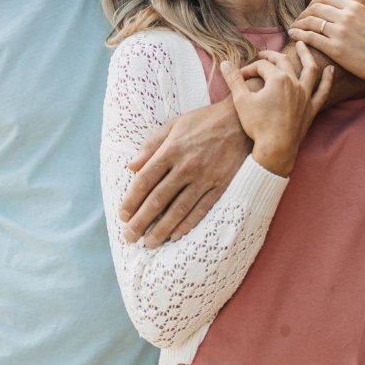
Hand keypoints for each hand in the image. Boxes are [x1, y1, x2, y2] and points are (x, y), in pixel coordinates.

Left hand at [120, 100, 250, 246]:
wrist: (242, 121)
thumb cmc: (204, 121)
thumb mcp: (174, 125)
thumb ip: (151, 145)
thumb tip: (131, 166)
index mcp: (171, 150)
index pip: (144, 181)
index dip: (131, 201)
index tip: (123, 215)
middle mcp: (186, 166)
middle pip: (158, 200)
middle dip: (141, 221)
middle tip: (130, 237)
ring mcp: (204, 178)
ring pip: (178, 210)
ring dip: (161, 229)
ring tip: (150, 244)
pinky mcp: (220, 185)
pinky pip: (201, 209)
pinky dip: (187, 224)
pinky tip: (175, 235)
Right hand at [221, 41, 333, 175]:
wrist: (275, 149)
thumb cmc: (258, 125)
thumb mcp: (241, 101)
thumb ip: (234, 79)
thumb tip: (225, 62)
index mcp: (278, 79)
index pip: (262, 66)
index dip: (249, 69)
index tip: (240, 77)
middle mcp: (294, 83)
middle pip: (284, 62)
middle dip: (271, 56)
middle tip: (263, 54)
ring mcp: (305, 95)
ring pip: (310, 70)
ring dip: (306, 55)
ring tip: (303, 45)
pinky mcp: (311, 108)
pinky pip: (323, 91)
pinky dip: (328, 80)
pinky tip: (331, 70)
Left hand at [289, 0, 364, 99]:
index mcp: (356, 7)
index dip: (315, 1)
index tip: (310, 8)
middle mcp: (346, 17)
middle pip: (316, 8)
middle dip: (304, 11)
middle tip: (299, 18)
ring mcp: (339, 33)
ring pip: (311, 21)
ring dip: (299, 22)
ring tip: (293, 27)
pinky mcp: (335, 50)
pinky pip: (311, 38)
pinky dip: (299, 35)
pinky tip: (294, 36)